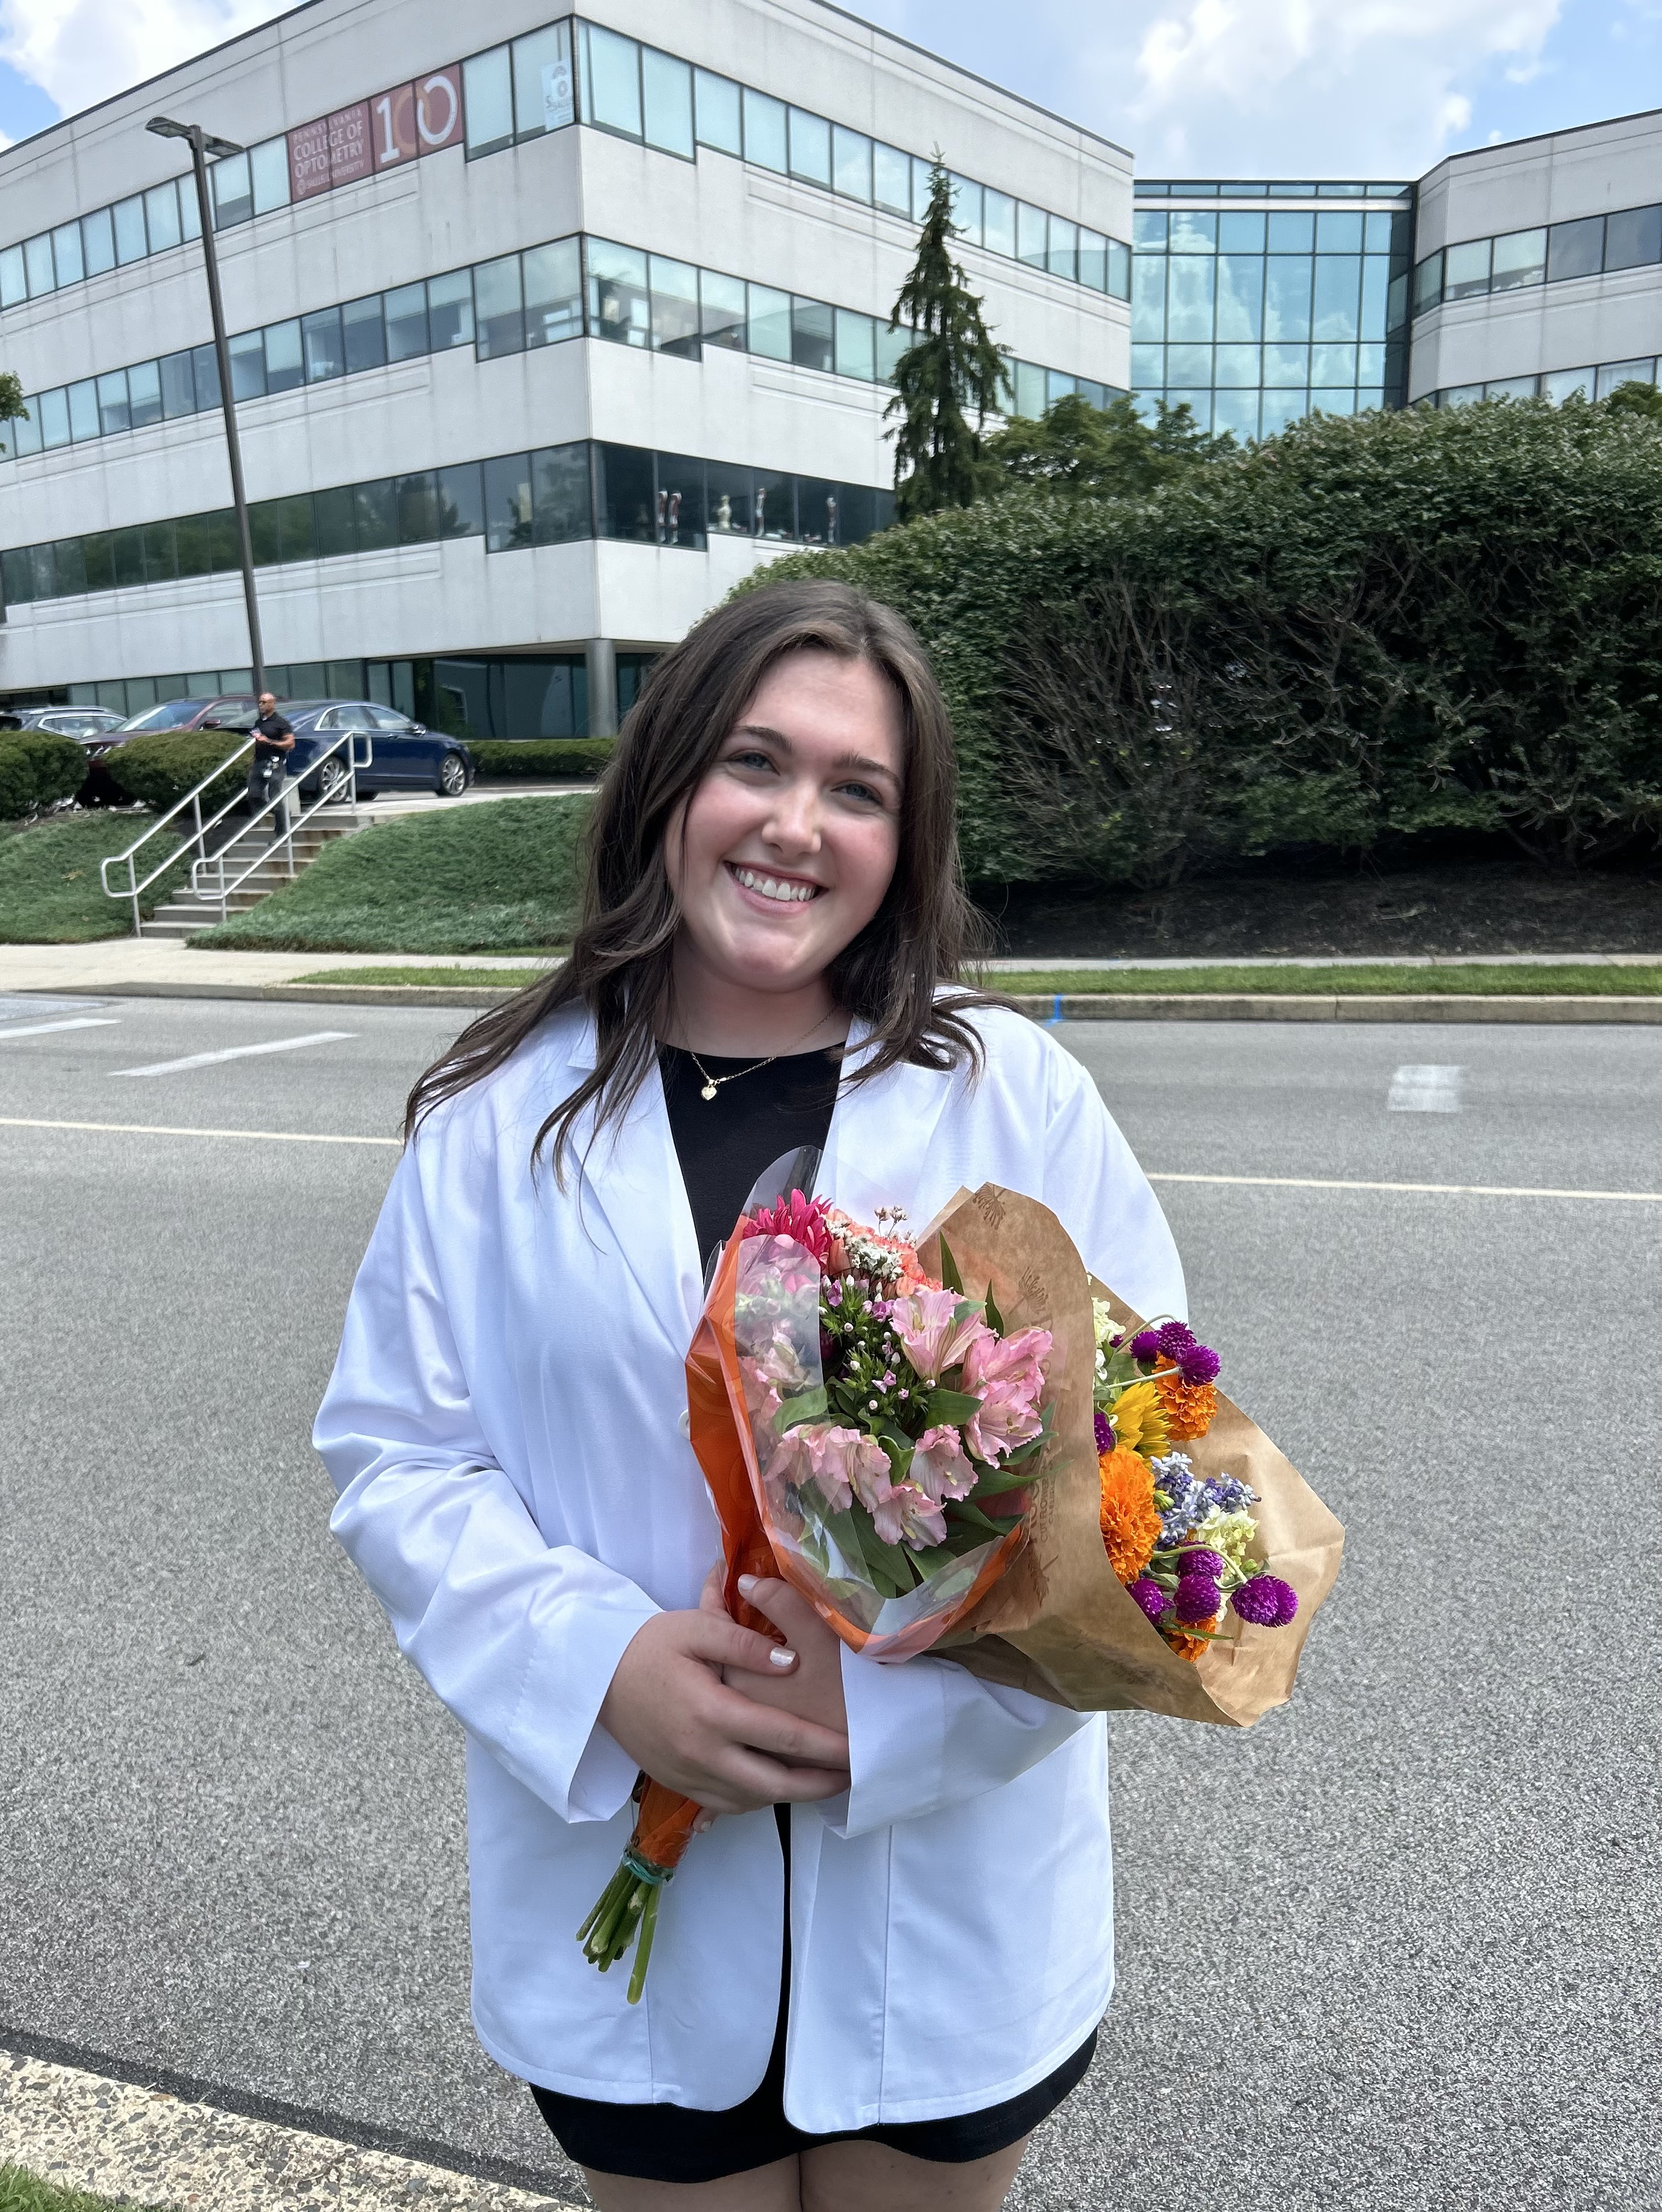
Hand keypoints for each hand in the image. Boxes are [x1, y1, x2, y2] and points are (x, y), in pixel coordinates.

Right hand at [599, 1578, 850, 1817]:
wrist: (595, 1678)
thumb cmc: (649, 1646)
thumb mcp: (695, 1629)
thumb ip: (745, 1642)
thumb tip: (791, 1661)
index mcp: (710, 1713)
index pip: (780, 1736)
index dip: (823, 1746)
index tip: (854, 1748)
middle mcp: (700, 1754)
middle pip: (771, 1785)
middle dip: (815, 1785)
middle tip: (848, 1774)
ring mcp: (686, 1775)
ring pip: (749, 1801)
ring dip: (787, 1795)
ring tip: (818, 1780)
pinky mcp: (676, 1784)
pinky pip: (724, 1805)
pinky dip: (754, 1799)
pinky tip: (772, 1783)